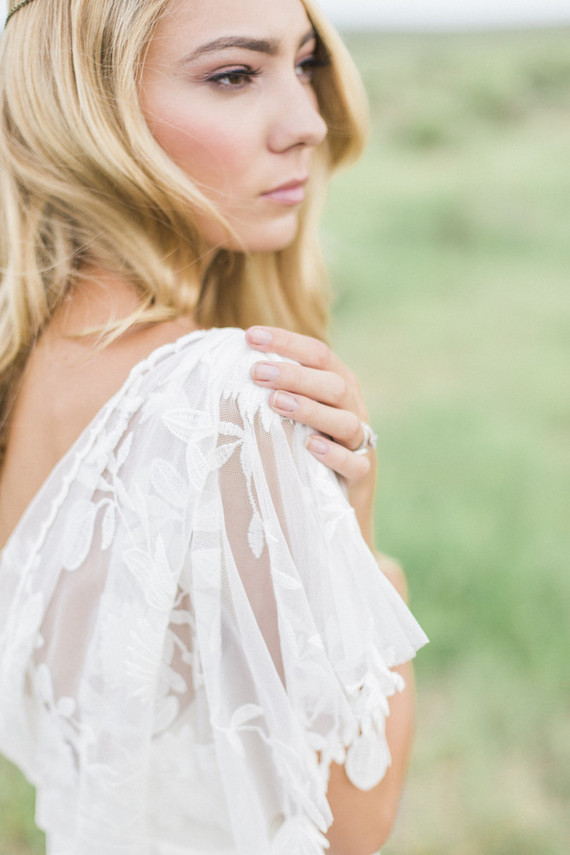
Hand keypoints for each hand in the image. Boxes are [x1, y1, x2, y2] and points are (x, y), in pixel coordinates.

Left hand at [246, 326, 377, 545]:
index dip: (286, 342)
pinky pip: (353, 463)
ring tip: (276, 403)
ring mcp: (360, 441)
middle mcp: (353, 408)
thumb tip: (230, 365)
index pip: (318, 353)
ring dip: (310, 409)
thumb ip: (277, 389)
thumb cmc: (308, 446)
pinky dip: (333, 454)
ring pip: (344, 420)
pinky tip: (310, 446)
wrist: (341, 499)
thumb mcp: (296, 414)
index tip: (250, 336)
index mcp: (339, 385)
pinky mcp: (362, 474)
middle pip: (332, 383)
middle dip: (294, 375)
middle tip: (256, 372)